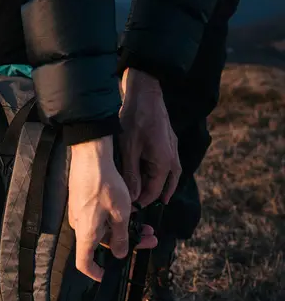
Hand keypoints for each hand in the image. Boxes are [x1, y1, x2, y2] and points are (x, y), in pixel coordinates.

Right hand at [68, 136, 156, 280]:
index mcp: (86, 233)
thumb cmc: (104, 185)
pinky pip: (99, 217)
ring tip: (147, 225)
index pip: (84, 263)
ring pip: (104, 229)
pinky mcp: (83, 202)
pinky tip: (132, 212)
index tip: (107, 275)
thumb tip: (120, 254)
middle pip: (102, 244)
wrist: (91, 157)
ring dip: (125, 229)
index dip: (95, 273)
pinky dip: (116, 219)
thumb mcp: (120, 214)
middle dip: (127, 244)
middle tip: (148, 240)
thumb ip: (121, 237)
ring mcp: (81, 213)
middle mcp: (80, 226)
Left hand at [119, 67, 181, 206]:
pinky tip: (149, 176)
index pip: (153, 193)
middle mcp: (172, 159)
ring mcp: (173, 151)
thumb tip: (133, 196)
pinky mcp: (169, 143)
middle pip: (162, 186)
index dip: (140, 202)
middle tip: (133, 204)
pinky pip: (167, 166)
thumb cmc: (135, 119)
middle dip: (148, 196)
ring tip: (146, 198)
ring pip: (167, 177)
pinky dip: (158, 175)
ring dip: (156, 187)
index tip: (127, 207)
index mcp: (164, 164)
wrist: (145, 93)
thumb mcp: (129, 149)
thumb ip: (131, 175)